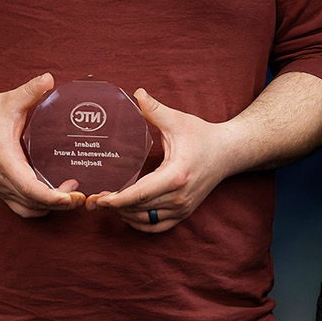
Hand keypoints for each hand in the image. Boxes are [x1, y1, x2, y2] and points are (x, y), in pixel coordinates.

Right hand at [0, 73, 84, 217]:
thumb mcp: (7, 101)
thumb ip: (29, 91)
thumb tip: (49, 79)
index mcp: (5, 160)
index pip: (30, 188)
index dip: (53, 196)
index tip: (73, 195)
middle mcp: (3, 179)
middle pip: (34, 203)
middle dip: (60, 204)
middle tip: (82, 194)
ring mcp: (1, 188)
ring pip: (29, 209)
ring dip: (51, 208)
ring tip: (72, 195)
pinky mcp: (3, 190)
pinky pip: (23, 208)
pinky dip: (40, 208)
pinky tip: (56, 196)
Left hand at [88, 88, 242, 231]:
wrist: (228, 153)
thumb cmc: (203, 136)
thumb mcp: (178, 121)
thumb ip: (155, 109)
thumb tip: (136, 93)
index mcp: (176, 175)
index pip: (140, 194)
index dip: (117, 200)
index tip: (99, 199)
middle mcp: (179, 196)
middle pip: (139, 209)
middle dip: (114, 207)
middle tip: (93, 201)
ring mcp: (183, 208)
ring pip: (146, 220)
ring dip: (125, 215)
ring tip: (107, 205)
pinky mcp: (185, 212)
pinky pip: (158, 227)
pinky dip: (140, 224)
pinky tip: (126, 215)